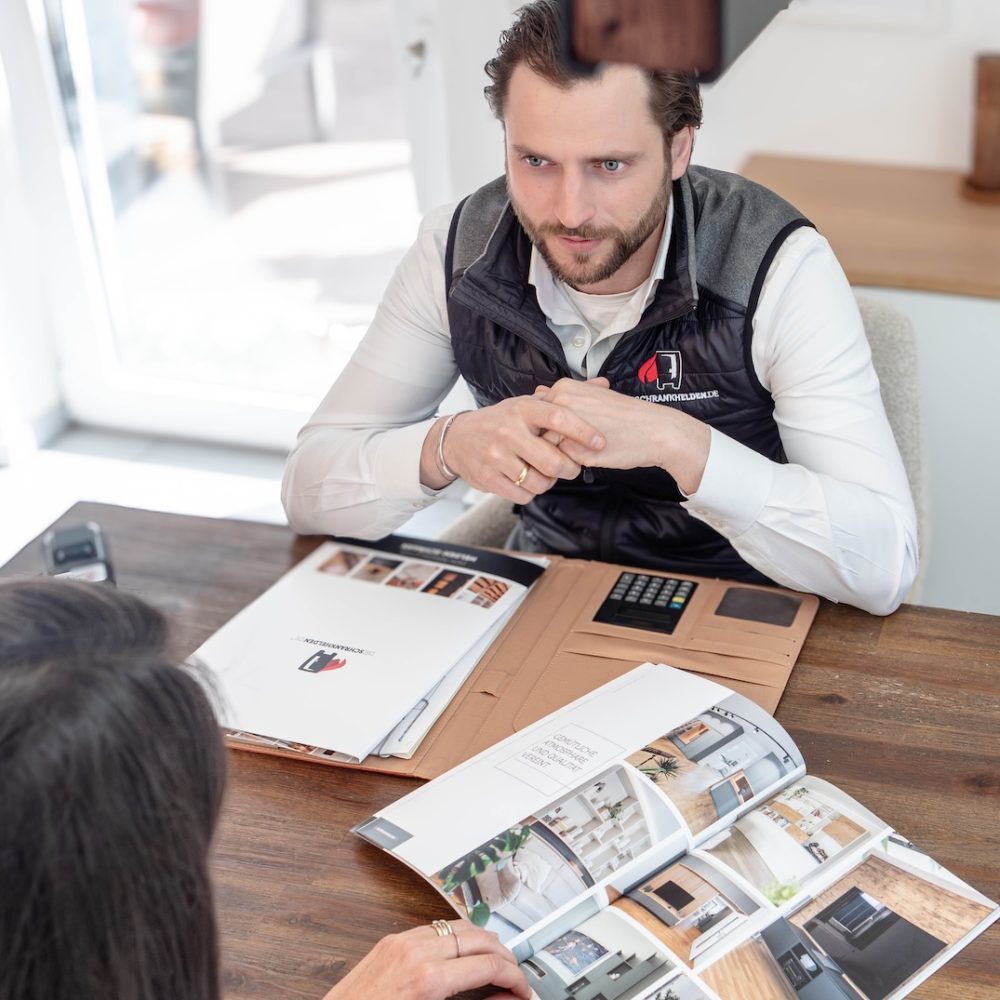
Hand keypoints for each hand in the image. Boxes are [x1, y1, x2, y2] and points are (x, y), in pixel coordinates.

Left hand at [320, 919, 530, 999]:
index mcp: (428, 979)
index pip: (488, 965)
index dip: (515, 978)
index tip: (522, 991)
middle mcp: (416, 951)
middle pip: (479, 938)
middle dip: (505, 956)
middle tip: (515, 977)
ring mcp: (403, 941)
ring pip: (459, 926)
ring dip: (483, 941)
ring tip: (494, 962)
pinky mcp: (392, 940)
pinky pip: (434, 928)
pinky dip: (457, 937)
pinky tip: (461, 954)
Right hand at [420, 396, 604, 501]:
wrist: (457, 438)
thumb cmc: (501, 421)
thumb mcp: (527, 404)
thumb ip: (565, 398)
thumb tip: (603, 383)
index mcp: (522, 409)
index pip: (558, 417)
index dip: (583, 431)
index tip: (601, 442)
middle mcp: (508, 431)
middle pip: (552, 461)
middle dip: (569, 469)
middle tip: (572, 467)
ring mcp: (496, 456)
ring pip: (539, 482)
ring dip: (549, 482)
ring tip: (546, 473)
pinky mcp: (487, 477)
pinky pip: (522, 494)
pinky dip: (530, 492)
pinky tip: (528, 481)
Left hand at [537, 377, 710, 494]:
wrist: (656, 430)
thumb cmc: (625, 418)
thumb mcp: (590, 399)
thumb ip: (561, 399)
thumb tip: (535, 393)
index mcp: (563, 387)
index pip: (537, 415)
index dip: (553, 429)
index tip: (576, 431)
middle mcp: (560, 402)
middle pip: (537, 431)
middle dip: (552, 441)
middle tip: (583, 442)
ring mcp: (564, 424)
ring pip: (546, 447)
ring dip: (561, 454)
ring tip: (589, 448)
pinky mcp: (573, 447)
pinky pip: (560, 462)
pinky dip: (572, 464)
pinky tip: (593, 456)